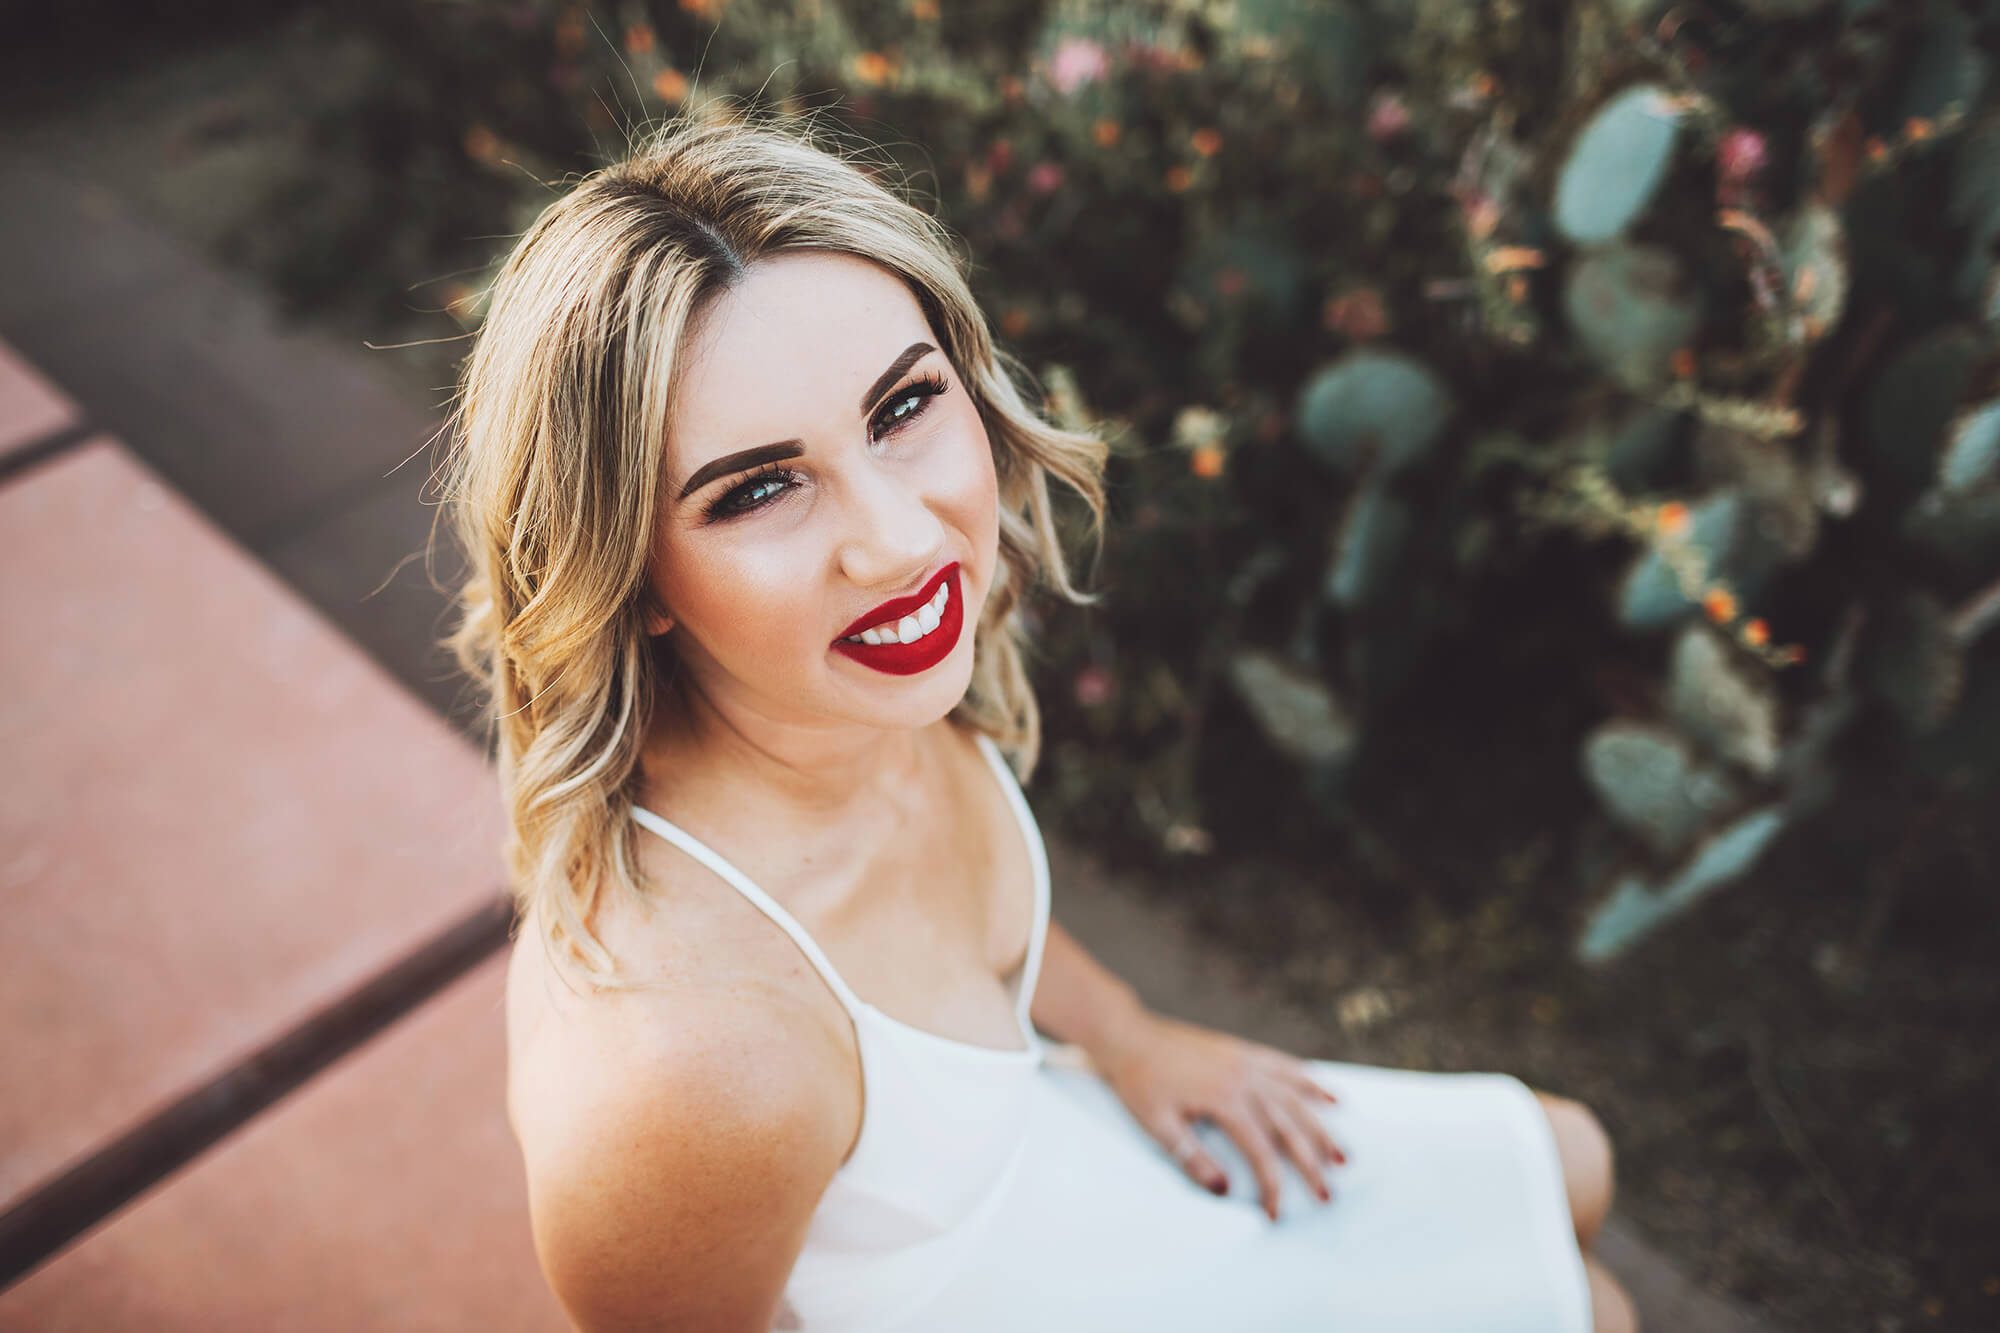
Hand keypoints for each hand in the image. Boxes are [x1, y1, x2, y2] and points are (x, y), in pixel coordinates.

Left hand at [1091, 1009, 1346, 1221]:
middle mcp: (1244, 1078)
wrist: (1128, 1035)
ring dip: (1322, 1127)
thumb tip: (1225, 1191)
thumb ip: (1193, 1159)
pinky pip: (1285, 1066)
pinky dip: (1310, 1082)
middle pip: (1288, 1126)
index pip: (1260, 1151)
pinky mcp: (1242, 1051)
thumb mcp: (1158, 1126)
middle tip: (1329, 1193)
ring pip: (1296, 1097)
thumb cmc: (1138, 1082)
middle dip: (1311, 1163)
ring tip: (1343, 1155)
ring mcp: (1246, 1061)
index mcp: (1224, 1099)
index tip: (1276, 1213)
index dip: (1272, 1185)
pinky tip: (1330, 1096)